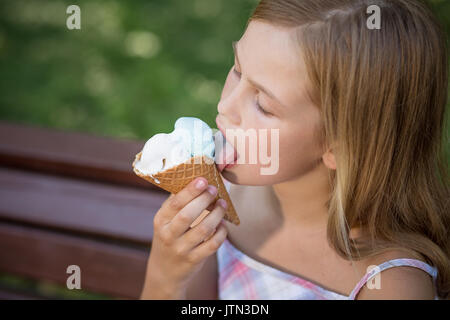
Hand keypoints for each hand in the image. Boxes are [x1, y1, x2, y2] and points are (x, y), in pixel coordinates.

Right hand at [140, 177, 227, 298]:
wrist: (164, 272)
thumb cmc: (169, 238)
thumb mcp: (165, 222)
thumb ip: (177, 204)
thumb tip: (195, 178)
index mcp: (160, 221)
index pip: (175, 203)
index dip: (190, 190)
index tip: (203, 180)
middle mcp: (168, 235)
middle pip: (188, 215)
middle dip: (204, 200)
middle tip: (214, 190)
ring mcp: (181, 249)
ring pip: (203, 229)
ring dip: (216, 214)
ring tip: (222, 204)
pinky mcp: (194, 260)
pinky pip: (212, 245)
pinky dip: (221, 233)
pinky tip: (223, 225)